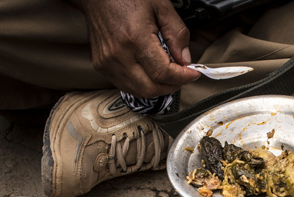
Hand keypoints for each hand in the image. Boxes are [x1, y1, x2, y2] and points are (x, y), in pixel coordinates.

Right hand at [81, 0, 199, 96]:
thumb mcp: (161, 7)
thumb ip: (177, 34)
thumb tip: (185, 60)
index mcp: (135, 38)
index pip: (163, 73)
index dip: (182, 77)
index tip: (192, 74)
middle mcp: (119, 54)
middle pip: (151, 88)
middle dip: (171, 86)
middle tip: (181, 76)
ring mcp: (107, 62)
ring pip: (138, 91)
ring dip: (157, 88)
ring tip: (166, 74)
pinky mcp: (101, 65)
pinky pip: (126, 85)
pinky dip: (142, 84)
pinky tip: (149, 72)